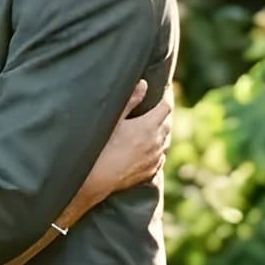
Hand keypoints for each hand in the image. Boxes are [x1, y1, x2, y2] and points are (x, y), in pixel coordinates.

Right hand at [82, 79, 171, 205]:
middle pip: (167, 124)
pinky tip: (148, 148)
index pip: (165, 107)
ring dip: (160, 132)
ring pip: (164, 142)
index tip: (163, 91)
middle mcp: (156, 143)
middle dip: (162, 114)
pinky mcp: (150, 172)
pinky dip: (157, 149)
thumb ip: (130, 100)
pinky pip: (160, 157)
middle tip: (155, 107)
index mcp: (148, 127)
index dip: (165, 97)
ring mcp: (155, 160)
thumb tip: (143, 84)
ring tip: (151, 126)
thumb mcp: (114, 119)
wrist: (97, 180)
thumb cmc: (102, 146)